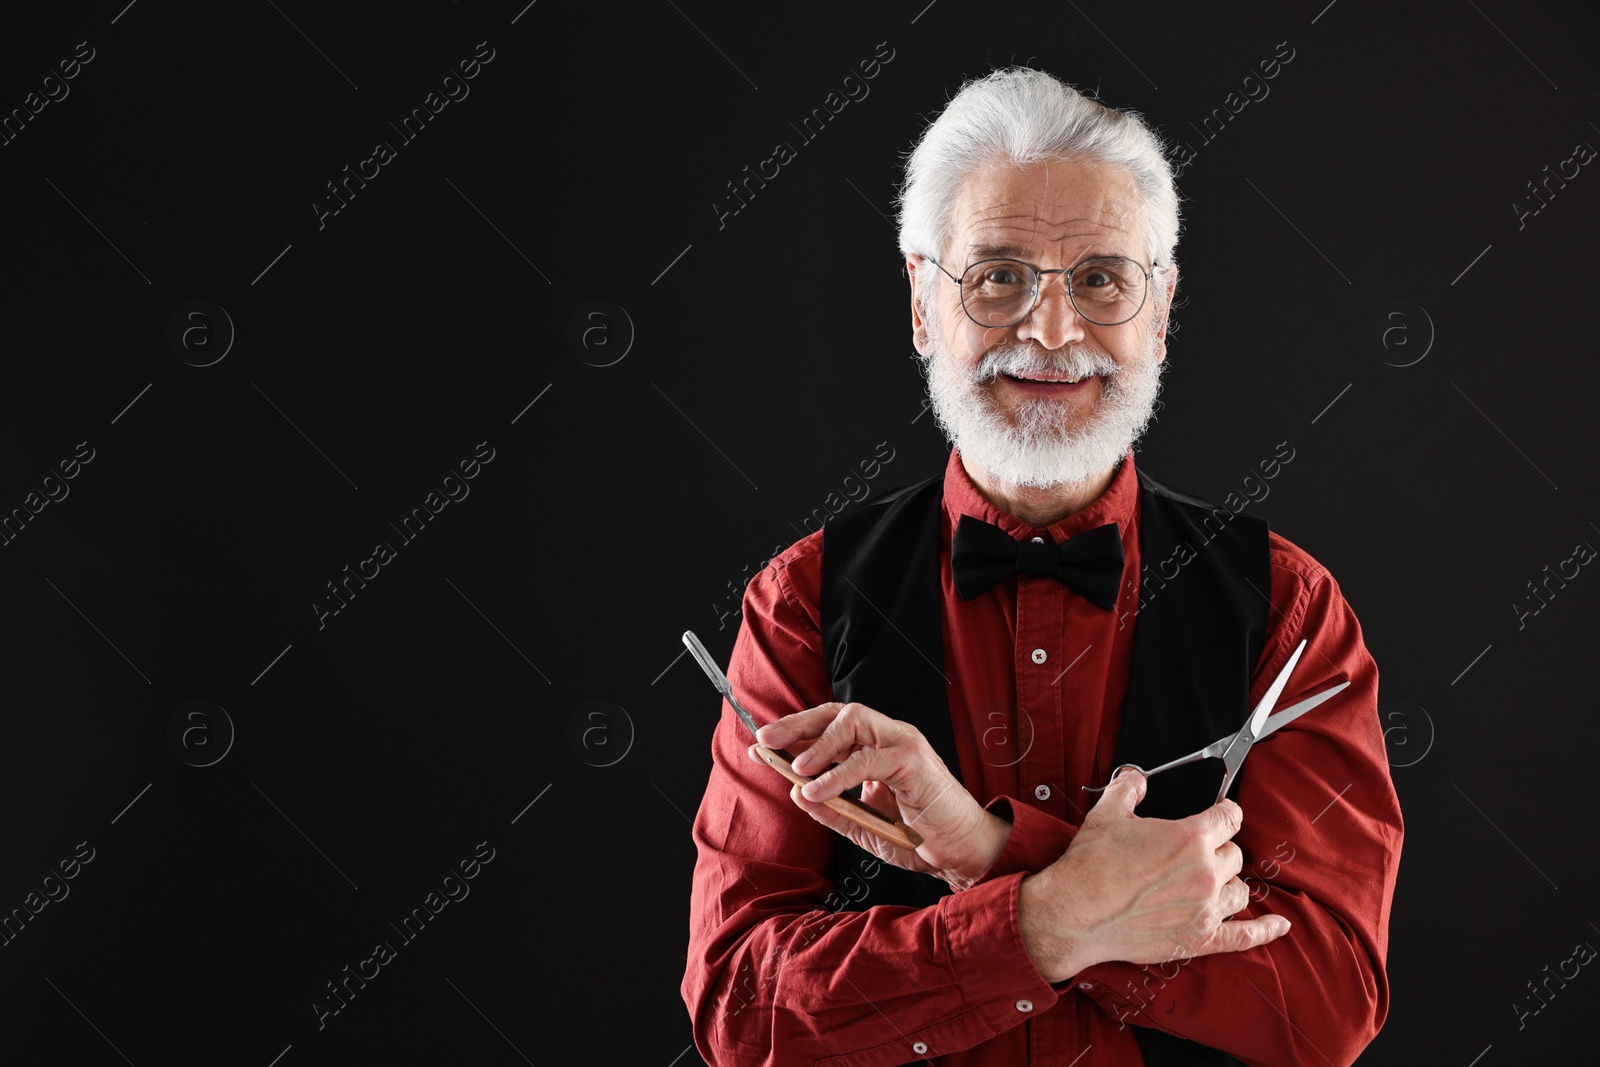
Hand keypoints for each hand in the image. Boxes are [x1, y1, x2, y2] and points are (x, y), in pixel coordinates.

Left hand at [750, 701, 1009, 888]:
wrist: (964, 852)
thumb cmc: (922, 838)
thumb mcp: (864, 827)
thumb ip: (832, 809)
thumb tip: (796, 793)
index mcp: (878, 749)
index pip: (832, 726)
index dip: (796, 731)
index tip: (763, 743)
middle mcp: (890, 738)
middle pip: (838, 713)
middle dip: (798, 724)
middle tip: (768, 739)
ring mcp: (904, 744)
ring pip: (854, 722)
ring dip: (819, 742)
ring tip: (795, 767)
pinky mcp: (915, 761)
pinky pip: (868, 760)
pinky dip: (838, 774)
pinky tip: (817, 789)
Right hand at [1019, 768, 1290, 981]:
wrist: (1074, 913)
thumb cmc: (1090, 865)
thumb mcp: (1107, 814)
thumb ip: (1128, 789)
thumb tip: (1136, 778)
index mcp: (1190, 837)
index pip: (1229, 818)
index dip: (1223, 814)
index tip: (1219, 815)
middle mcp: (1205, 872)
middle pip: (1234, 855)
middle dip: (1218, 851)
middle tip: (1194, 854)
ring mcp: (1206, 909)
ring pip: (1240, 891)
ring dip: (1228, 884)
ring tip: (1209, 884)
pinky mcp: (1199, 940)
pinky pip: (1244, 936)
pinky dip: (1264, 931)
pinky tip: (1278, 927)